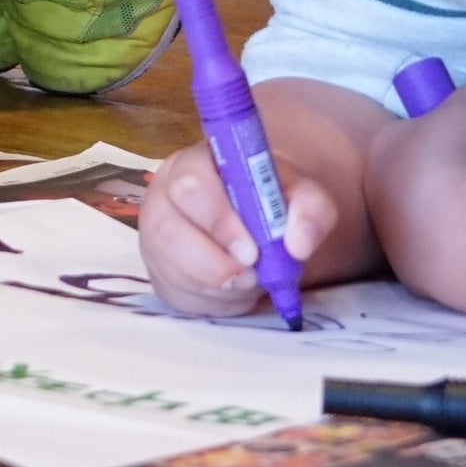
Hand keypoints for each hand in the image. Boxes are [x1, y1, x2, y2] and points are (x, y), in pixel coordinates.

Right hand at [138, 139, 344, 320]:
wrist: (258, 221)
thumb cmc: (271, 202)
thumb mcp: (301, 196)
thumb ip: (310, 209)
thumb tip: (298, 244)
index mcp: (195, 164)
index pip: (191, 184)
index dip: (218, 220)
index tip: (253, 251)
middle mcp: (164, 196)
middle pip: (165, 230)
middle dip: (212, 263)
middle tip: (251, 276)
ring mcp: (154, 236)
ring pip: (170, 269)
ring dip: (218, 286)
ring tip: (251, 282)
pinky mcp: (159, 272)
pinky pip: (176, 295)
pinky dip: (213, 302)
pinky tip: (235, 290)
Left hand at [361, 79, 465, 251]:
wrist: (458, 227)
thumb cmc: (456, 153)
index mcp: (381, 147)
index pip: (408, 135)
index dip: (441, 135)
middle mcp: (376, 193)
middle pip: (415, 178)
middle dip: (447, 177)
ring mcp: (390, 236)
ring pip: (426, 217)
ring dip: (454, 212)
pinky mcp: (412, 271)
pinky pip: (440, 249)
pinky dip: (460, 242)